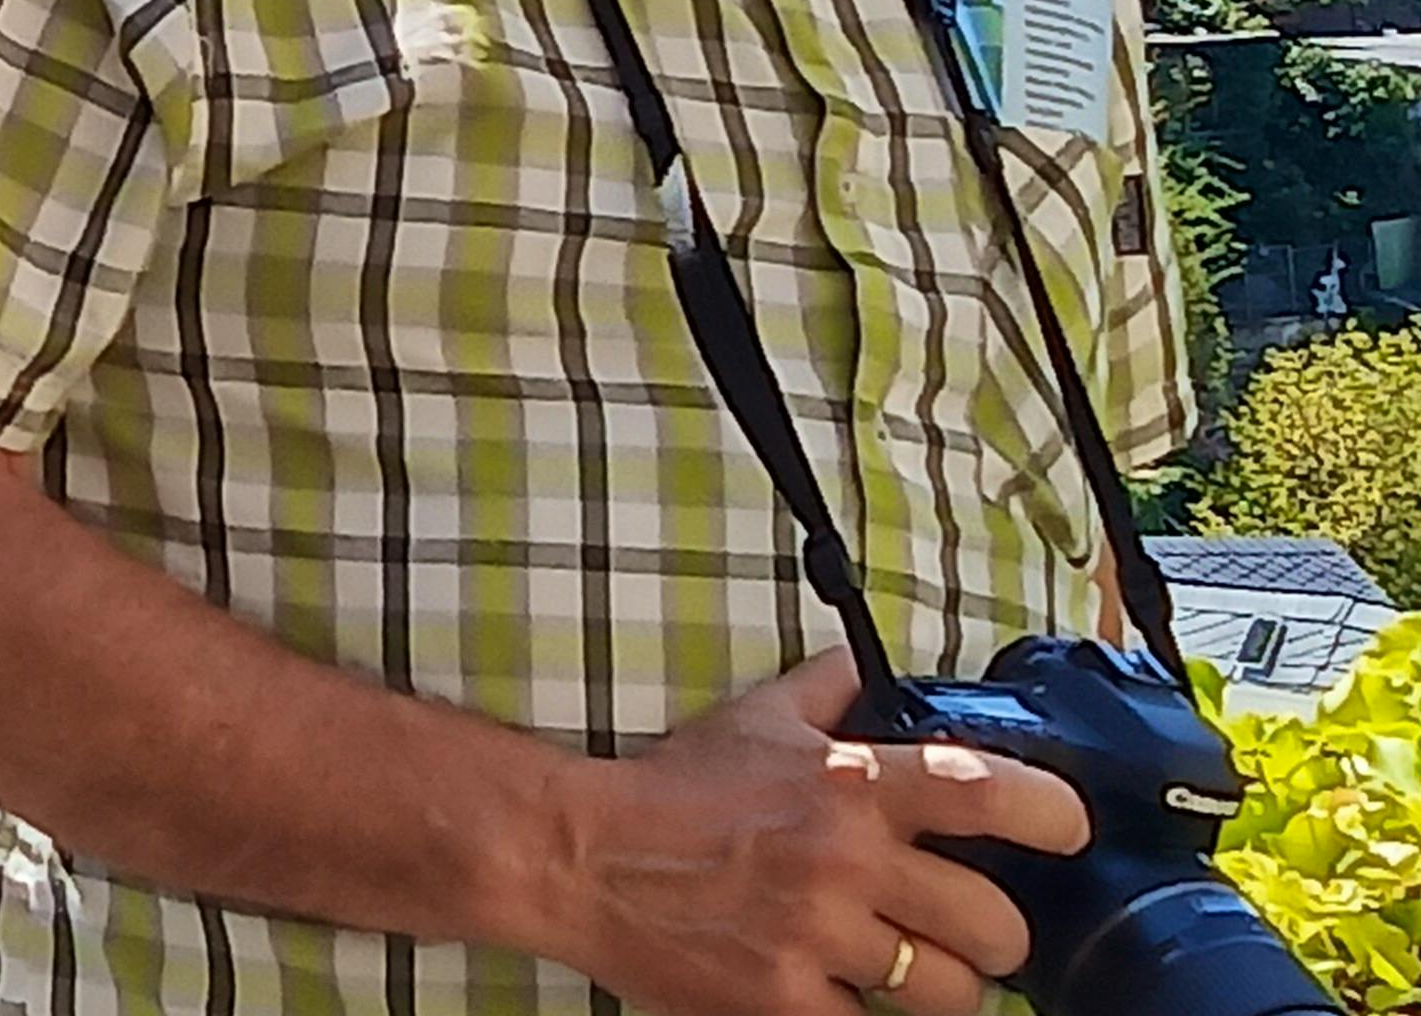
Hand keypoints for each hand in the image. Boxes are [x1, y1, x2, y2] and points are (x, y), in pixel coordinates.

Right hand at [518, 653, 1090, 1015]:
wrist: (581, 855)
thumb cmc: (672, 789)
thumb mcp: (753, 719)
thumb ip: (827, 689)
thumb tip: (873, 665)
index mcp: (849, 783)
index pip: (990, 792)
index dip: (1054, 817)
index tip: (1067, 833)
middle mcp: (847, 860)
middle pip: (995, 926)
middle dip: (992, 935)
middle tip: (967, 930)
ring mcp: (820, 939)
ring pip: (951, 994)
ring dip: (939, 988)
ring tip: (910, 972)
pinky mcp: (788, 1004)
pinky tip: (844, 993)